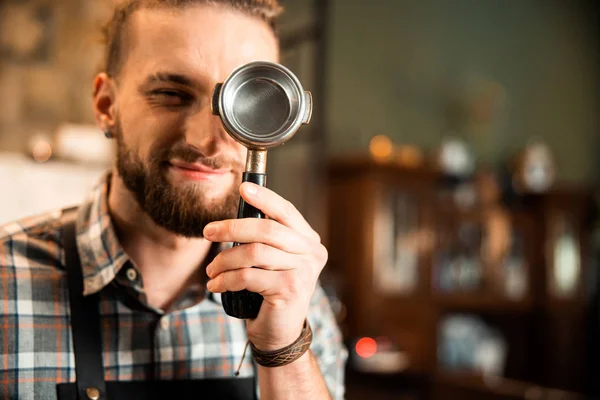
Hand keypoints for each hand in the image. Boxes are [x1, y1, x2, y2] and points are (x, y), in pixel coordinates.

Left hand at [203, 182, 327, 350]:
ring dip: (225, 259)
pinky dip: (226, 280)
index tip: (243, 188)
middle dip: (232, 227)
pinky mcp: (289, 289)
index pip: (286, 212)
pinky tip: (216, 285)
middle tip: (208, 231)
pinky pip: (248, 276)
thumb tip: (235, 216)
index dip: (265, 198)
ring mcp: (303, 271)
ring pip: (253, 253)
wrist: (279, 332)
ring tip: (212, 269)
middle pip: (267, 229)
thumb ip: (265, 239)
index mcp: (308, 240)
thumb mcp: (272, 260)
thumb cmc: (271, 292)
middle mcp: (311, 253)